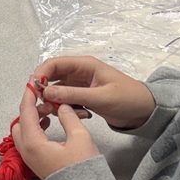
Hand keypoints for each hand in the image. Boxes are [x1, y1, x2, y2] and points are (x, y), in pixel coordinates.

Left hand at [12, 90, 100, 179]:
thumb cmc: (83, 168)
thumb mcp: (80, 137)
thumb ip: (68, 117)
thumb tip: (61, 106)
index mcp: (33, 143)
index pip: (26, 112)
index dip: (29, 95)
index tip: (33, 83)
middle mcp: (26, 151)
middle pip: (21, 121)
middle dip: (32, 108)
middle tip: (50, 101)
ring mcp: (29, 158)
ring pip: (24, 131)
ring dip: (35, 118)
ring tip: (53, 111)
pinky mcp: (36, 162)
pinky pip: (29, 140)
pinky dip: (36, 128)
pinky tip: (49, 123)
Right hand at [32, 56, 154, 129]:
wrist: (145, 111)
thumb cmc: (127, 98)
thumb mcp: (100, 97)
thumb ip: (72, 94)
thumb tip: (45, 92)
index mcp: (84, 65)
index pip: (54, 64)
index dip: (40, 74)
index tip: (33, 90)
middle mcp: (78, 72)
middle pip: (51, 78)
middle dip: (46, 92)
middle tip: (45, 108)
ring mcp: (79, 85)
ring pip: (56, 92)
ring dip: (57, 103)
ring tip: (72, 114)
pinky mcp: (82, 97)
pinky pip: (65, 101)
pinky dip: (67, 109)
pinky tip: (83, 115)